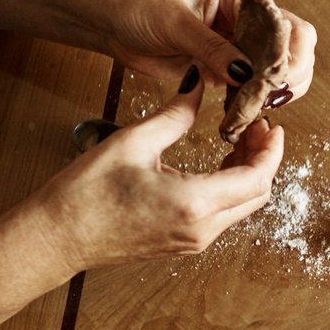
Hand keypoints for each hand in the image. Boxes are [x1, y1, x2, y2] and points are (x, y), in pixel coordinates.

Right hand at [25, 77, 282, 274]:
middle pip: (257, 195)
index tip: (272, 125)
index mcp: (194, 204)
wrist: (57, 237)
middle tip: (254, 127)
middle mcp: (202, 230)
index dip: (272, 151)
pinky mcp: (185, 244)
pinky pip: (223, 215)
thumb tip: (198, 86)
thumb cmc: (85, 194)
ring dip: (247, 173)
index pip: (257, 179)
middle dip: (263, 159)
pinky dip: (230, 188)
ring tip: (237, 139)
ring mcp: (195, 242)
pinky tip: (218, 162)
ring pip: (243, 207)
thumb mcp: (132, 142)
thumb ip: (174, 115)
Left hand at [97, 0, 315, 100]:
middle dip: (289, 75)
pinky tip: (246, 112)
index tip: (274, 74)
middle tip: (271, 94)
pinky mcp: (226, 69)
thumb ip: (213, 48)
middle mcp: (246, 19)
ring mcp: (238, 45)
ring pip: (279, 72)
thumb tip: (247, 74)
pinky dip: (255, 103)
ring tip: (258, 105)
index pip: (285, 23)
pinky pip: (253, 89)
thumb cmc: (137, 4)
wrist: (108, 21)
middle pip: (294, 49)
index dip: (288, 52)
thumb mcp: (176, 22)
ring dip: (275, 92)